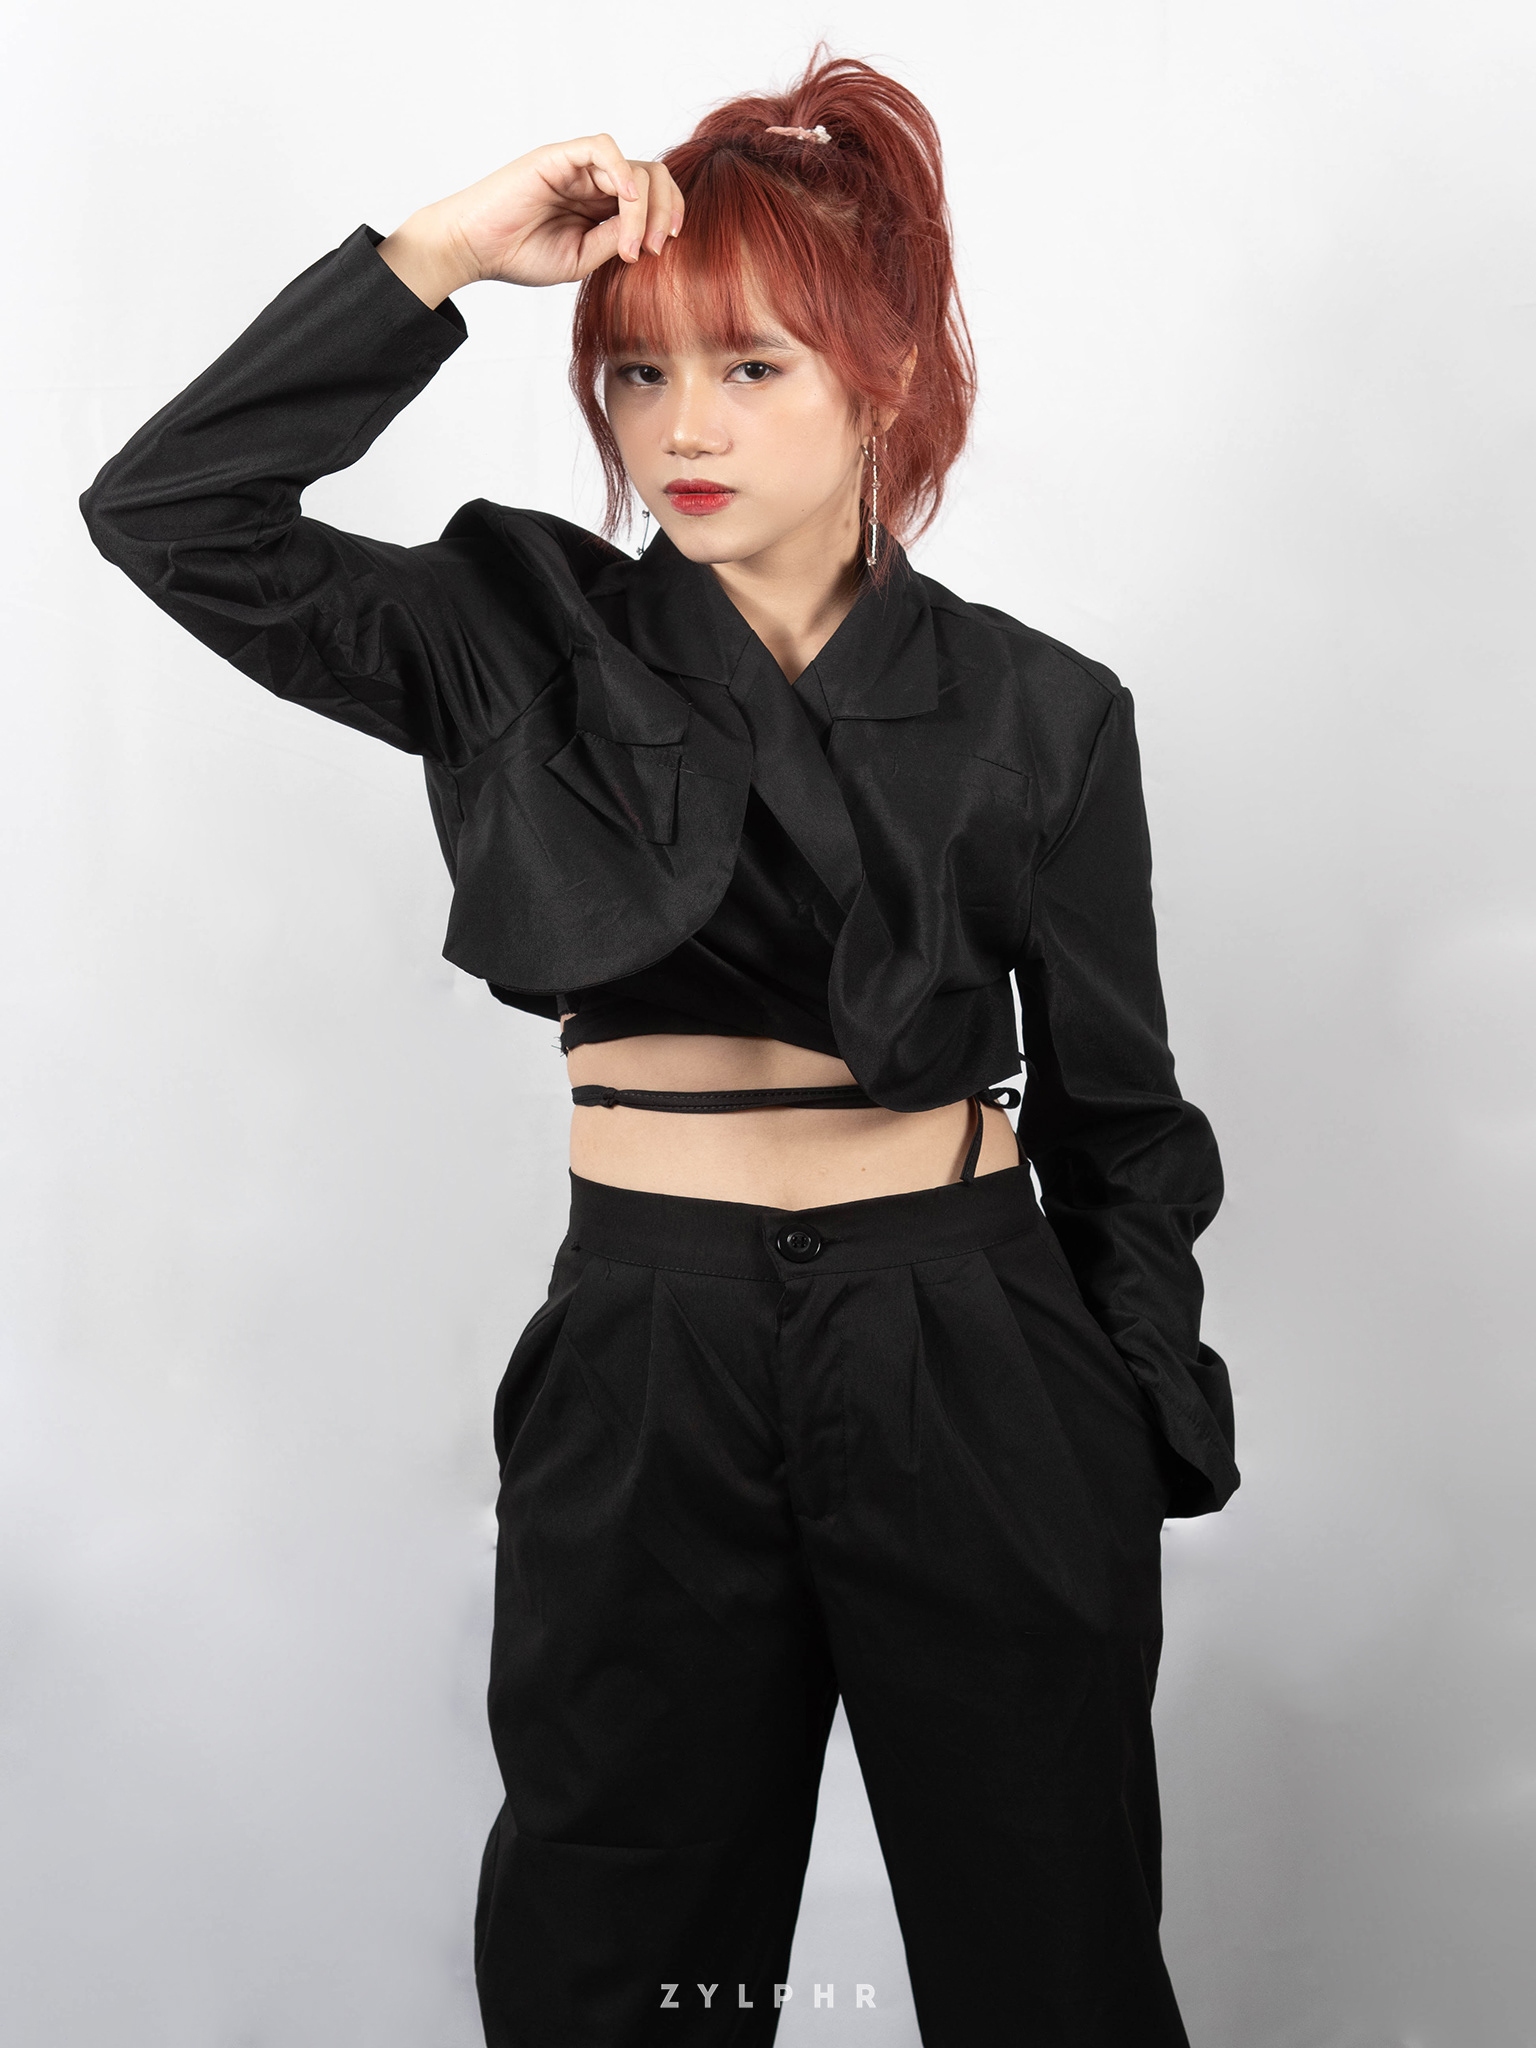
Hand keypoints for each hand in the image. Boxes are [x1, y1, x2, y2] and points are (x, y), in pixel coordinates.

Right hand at [378, 137, 683, 305]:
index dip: (669, 216)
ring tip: (633, 246)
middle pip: (653, 176)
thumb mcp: (581, 258)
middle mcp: (595, 182)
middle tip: (657, 248)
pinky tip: (626, 202)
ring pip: (633, 168)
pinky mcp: (559, 156)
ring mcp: (578, 167)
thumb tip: (649, 232)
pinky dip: (621, 170)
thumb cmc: (520, 255)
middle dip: (665, 211)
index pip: (653, 198)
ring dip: (645, 208)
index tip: (664, 251)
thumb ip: (614, 241)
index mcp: (602, 206)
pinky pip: (602, 148)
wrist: (476, 248)